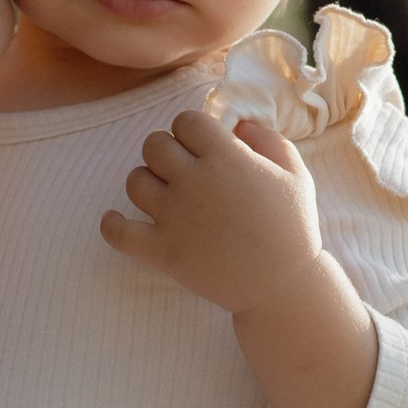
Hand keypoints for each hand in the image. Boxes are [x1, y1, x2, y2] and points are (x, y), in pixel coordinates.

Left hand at [101, 108, 326, 316]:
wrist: (282, 287)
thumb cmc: (293, 229)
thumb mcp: (295, 174)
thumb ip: (267, 139)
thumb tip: (238, 126)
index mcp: (226, 158)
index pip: (186, 121)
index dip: (192, 129)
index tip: (201, 146)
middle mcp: (194, 182)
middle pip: (154, 144)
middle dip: (166, 151)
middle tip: (181, 169)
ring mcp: (174, 217)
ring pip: (135, 181)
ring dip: (147, 182)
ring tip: (164, 195)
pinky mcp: (162, 250)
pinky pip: (118, 232)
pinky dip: (112, 224)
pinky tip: (115, 219)